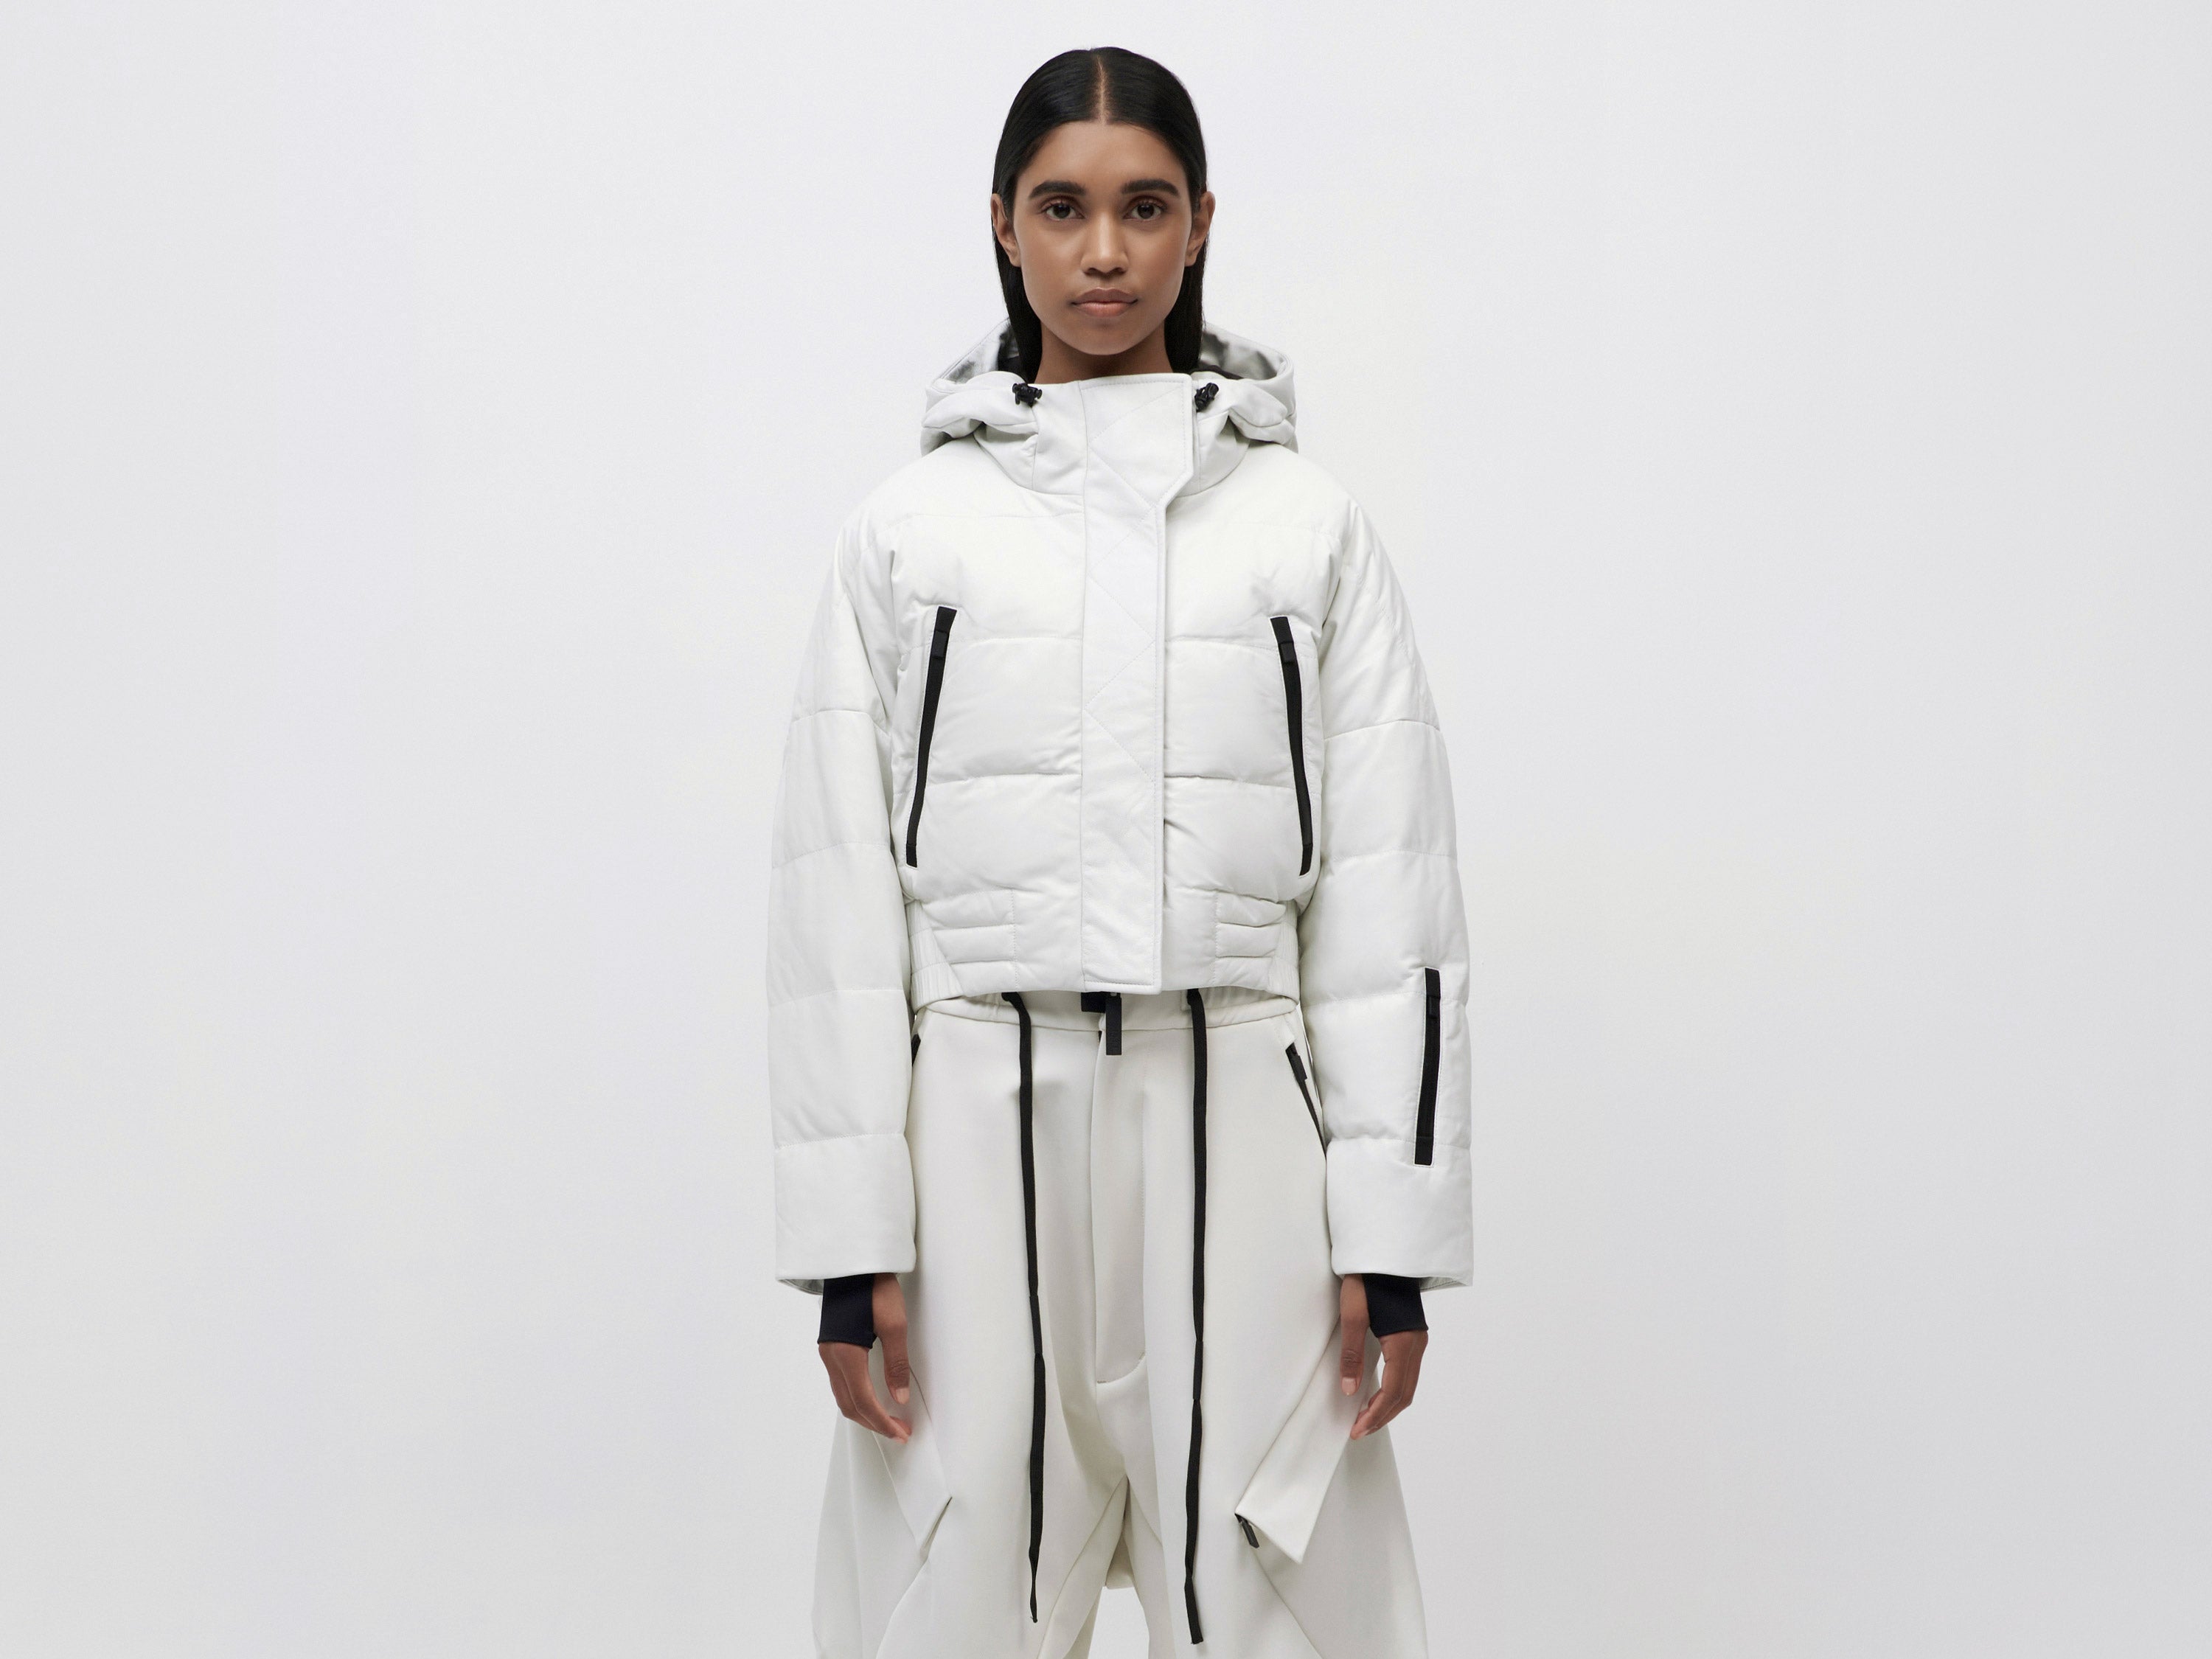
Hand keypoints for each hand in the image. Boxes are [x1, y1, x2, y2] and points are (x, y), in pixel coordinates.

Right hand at [817, 1273, 912, 1442]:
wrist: (852, 1263)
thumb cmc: (874, 1288)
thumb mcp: (894, 1324)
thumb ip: (896, 1364)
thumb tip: (900, 1397)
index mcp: (846, 1355)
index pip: (864, 1402)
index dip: (882, 1422)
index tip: (900, 1432)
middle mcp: (831, 1358)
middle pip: (849, 1406)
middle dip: (874, 1423)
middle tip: (898, 1431)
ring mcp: (828, 1353)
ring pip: (843, 1397)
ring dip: (864, 1413)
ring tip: (888, 1420)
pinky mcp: (831, 1347)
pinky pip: (840, 1384)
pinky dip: (856, 1398)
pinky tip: (871, 1398)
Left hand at [1339, 1273, 1426, 1438]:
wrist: (1384, 1255)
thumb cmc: (1367, 1281)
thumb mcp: (1352, 1316)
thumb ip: (1351, 1354)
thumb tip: (1349, 1390)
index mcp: (1402, 1343)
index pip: (1392, 1392)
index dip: (1375, 1415)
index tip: (1357, 1430)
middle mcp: (1416, 1345)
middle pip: (1404, 1394)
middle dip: (1382, 1416)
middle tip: (1360, 1430)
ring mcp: (1418, 1340)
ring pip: (1409, 1385)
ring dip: (1389, 1405)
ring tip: (1367, 1417)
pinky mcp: (1413, 1335)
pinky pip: (1408, 1373)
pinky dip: (1395, 1390)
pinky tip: (1378, 1392)